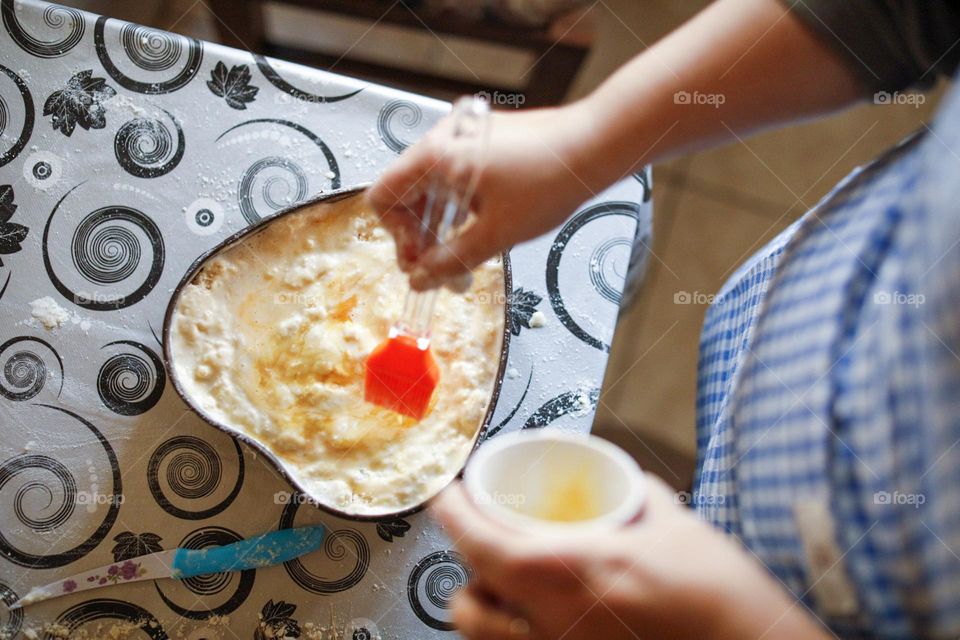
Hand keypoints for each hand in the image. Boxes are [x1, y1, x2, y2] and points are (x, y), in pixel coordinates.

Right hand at [366, 103, 597, 289]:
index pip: (384, 196)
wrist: (597, 144)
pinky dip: (458, 205)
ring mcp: (464, 135)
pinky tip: (480, 229)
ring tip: (463, 259)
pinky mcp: (484, 138)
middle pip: (406, 193)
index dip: (396, 236)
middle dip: (419, 237)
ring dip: (440, 225)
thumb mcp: (497, 233)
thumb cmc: (549, 182)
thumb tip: (420, 281)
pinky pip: (455, 174)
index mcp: (436, 156)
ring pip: (432, 186)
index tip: (421, 261)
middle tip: (441, 273)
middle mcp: (443, 139)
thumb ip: (451, 260)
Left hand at [433, 474, 829, 639]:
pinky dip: (507, 632)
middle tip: (481, 532)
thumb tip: (615, 479)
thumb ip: (634, 495)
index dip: (453, 515)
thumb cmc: (720, 593)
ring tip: (498, 581)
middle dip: (465, 562)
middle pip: (468, 601)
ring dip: (479, 604)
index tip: (447, 493)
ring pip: (484, 639)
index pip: (483, 543)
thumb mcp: (675, 522)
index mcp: (572, 573)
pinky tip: (530, 616)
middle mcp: (555, 623)